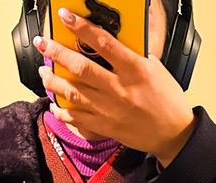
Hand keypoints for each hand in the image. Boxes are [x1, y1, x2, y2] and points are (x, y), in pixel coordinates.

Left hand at [33, 7, 197, 166]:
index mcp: (134, 69)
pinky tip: (54, 104)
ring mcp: (109, 109)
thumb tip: (111, 44)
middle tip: (43, 44)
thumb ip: (133, 56)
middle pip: (80, 67)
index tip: (65, 17)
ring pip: (73, 93)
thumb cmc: (166, 100)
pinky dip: (62, 111)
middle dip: (57, 53)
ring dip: (54, 81)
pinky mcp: (105, 127)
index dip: (81, 27)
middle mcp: (119, 89)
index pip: (102, 42)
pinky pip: (77, 119)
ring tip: (43, 72)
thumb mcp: (155, 69)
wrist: (172, 134)